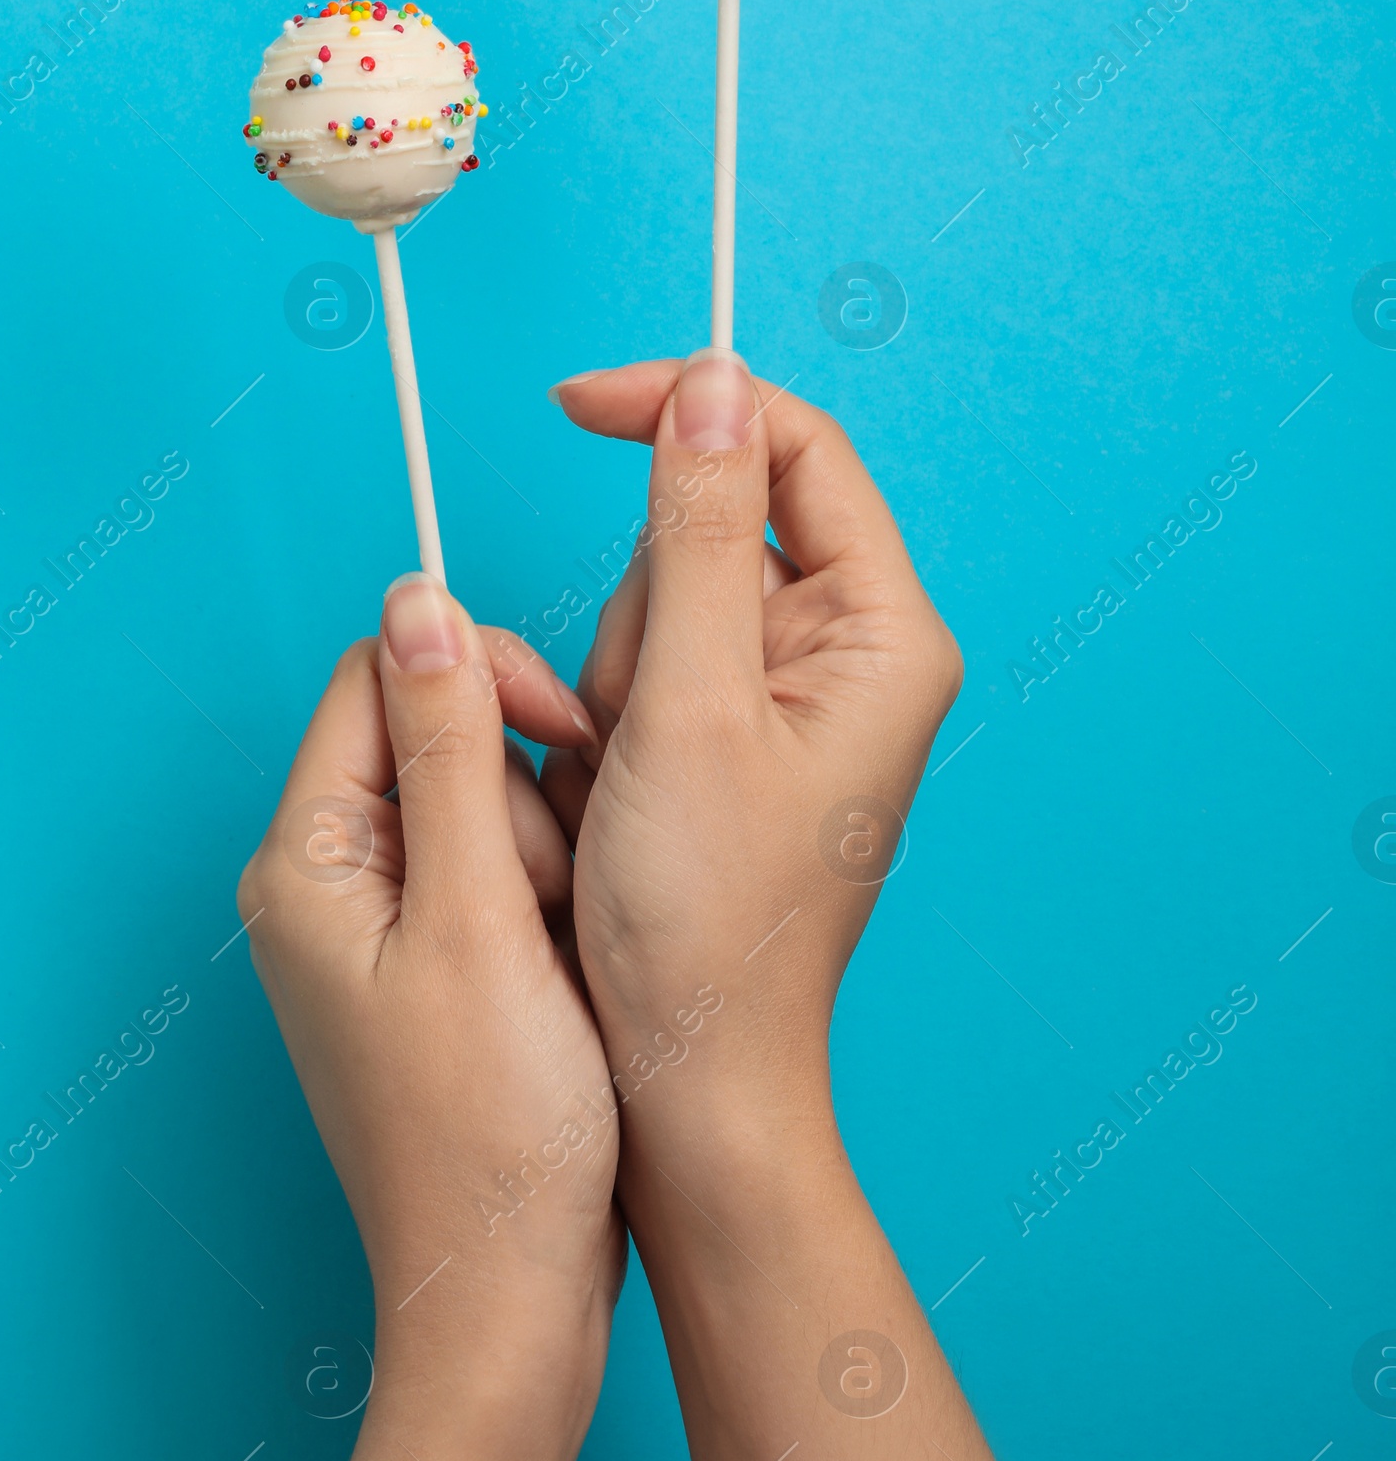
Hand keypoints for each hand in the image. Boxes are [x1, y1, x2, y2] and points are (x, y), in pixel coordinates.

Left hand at [239, 581, 625, 1398]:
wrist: (512, 1298)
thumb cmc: (493, 1134)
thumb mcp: (479, 915)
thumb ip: (451, 748)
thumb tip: (418, 598)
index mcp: (304, 862)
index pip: (380, 676)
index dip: (482, 678)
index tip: (570, 730)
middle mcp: (324, 888)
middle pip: (438, 742)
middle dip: (524, 796)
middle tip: (547, 900)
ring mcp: (378, 936)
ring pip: (487, 812)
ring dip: (546, 865)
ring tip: (556, 968)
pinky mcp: (432, 975)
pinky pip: (498, 884)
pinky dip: (547, 916)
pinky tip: (564, 987)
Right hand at [542, 351, 962, 1148]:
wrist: (688, 1076)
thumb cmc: (708, 923)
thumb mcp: (687, 706)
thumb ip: (695, 530)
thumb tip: (712, 384)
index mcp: (883, 634)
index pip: (796, 448)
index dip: (688, 406)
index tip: (577, 404)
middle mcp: (849, 654)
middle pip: (710, 528)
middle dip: (641, 609)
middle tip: (640, 722)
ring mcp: (789, 700)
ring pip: (658, 598)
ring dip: (614, 675)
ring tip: (630, 780)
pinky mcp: (733, 739)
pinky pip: (642, 669)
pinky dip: (608, 719)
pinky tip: (618, 797)